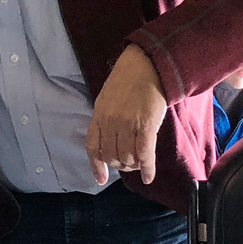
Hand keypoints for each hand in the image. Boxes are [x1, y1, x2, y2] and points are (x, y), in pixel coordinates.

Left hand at [86, 46, 167, 184]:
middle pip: (112, 156)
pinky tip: (149, 177)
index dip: (96, 166)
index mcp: (98, 115)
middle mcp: (110, 122)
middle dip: (121, 165)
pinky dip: (147, 169)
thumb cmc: (129, 80)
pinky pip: (144, 155)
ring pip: (127, 158)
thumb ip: (105, 119)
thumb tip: (109, 143)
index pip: (93, 147)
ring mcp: (127, 124)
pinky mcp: (146, 126)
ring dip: (134, 165)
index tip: (100, 179)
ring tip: (140, 163)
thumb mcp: (107, 98)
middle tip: (130, 163)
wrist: (147, 64)